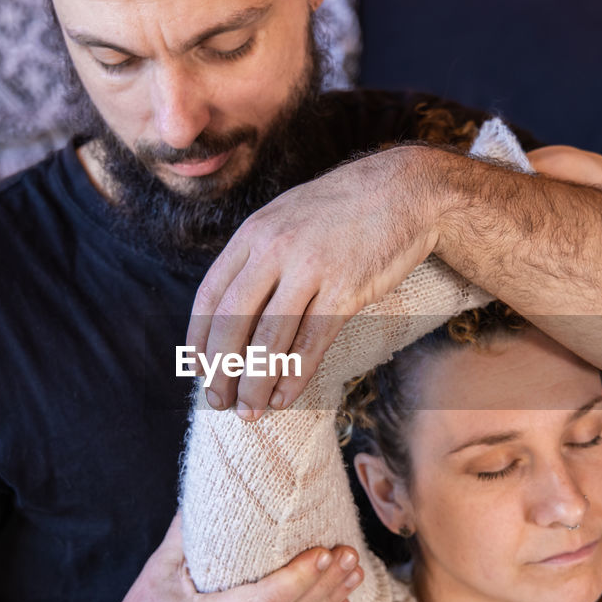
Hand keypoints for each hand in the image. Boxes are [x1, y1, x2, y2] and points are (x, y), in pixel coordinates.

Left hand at [186, 148, 435, 418]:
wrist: (404, 191)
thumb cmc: (342, 210)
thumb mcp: (286, 217)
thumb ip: (257, 255)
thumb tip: (230, 307)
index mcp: (253, 233)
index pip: (210, 296)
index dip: (198, 340)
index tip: (197, 369)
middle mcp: (275, 250)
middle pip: (233, 323)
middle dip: (221, 371)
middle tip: (218, 401)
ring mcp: (311, 270)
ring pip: (270, 341)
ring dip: (255, 384)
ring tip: (249, 411)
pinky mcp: (346, 290)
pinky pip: (311, 343)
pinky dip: (294, 377)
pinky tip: (284, 398)